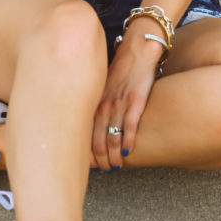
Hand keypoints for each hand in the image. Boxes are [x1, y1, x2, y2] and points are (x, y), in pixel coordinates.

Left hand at [90, 36, 160, 170]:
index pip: (83, 133)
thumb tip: (89, 124)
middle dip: (99, 158)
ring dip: (113, 155)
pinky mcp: (136, 101)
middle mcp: (103, 104)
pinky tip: (128, 152)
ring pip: (112, 136)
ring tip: (115, 166)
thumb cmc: (119, 70)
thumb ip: (96, 105)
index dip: (85, 152)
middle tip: (103, 170)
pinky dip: (128, 141)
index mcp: (93, 102)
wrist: (137, 50)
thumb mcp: (101, 87)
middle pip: (96, 139)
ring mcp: (119, 103)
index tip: (87, 165)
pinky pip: (130, 125)